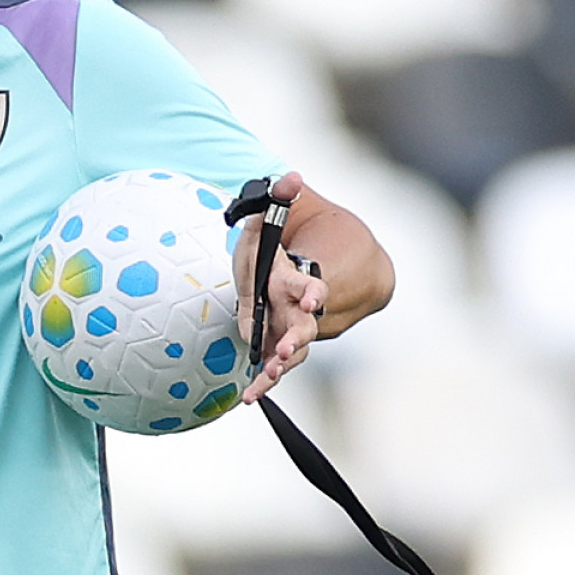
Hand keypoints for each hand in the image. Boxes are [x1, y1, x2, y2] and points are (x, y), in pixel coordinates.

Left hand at [230, 169, 326, 403]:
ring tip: (267, 377)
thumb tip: (290, 177)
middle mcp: (302, 308)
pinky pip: (276, 365)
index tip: (313, 297)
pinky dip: (264, 381)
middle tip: (289, 348)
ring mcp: (294, 328)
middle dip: (297, 335)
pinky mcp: (280, 344)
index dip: (312, 292)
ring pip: (293, 350)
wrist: (325, 267)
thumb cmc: (293, 240)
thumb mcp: (284, 215)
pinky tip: (249, 398)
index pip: (312, 286)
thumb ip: (282, 198)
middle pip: (305, 325)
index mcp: (301, 278)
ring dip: (281, 363)